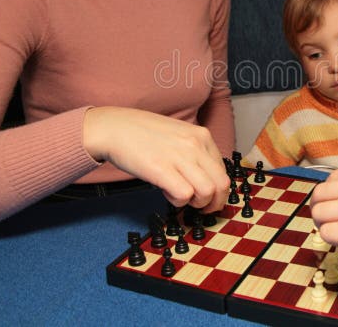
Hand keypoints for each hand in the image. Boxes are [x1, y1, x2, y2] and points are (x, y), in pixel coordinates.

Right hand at [82, 107, 228, 212]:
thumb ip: (195, 151)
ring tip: (181, 197)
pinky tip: (166, 192)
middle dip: (214, 203)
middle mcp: (195, 145)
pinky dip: (178, 201)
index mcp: (202, 136)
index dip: (218, 189)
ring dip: (197, 203)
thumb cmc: (143, 133)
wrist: (114, 128)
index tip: (209, 197)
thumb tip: (206, 178)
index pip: (223, 171)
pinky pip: (185, 195)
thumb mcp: (179, 134)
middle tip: (202, 208)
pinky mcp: (162, 170)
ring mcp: (180, 157)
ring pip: (207, 192)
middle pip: (221, 184)